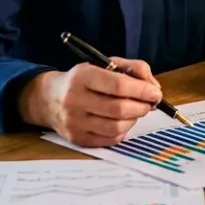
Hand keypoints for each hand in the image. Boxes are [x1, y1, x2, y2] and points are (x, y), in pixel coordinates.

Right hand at [19, 58, 161, 146]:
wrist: (48, 98)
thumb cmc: (83, 80)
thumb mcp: (104, 64)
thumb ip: (133, 69)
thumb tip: (154, 88)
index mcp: (82, 76)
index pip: (118, 85)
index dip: (142, 90)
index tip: (155, 93)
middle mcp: (75, 100)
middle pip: (119, 109)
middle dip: (142, 106)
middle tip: (149, 103)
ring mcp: (74, 122)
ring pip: (117, 127)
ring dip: (134, 119)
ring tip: (134, 111)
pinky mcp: (77, 138)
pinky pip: (110, 139)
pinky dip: (123, 131)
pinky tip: (121, 121)